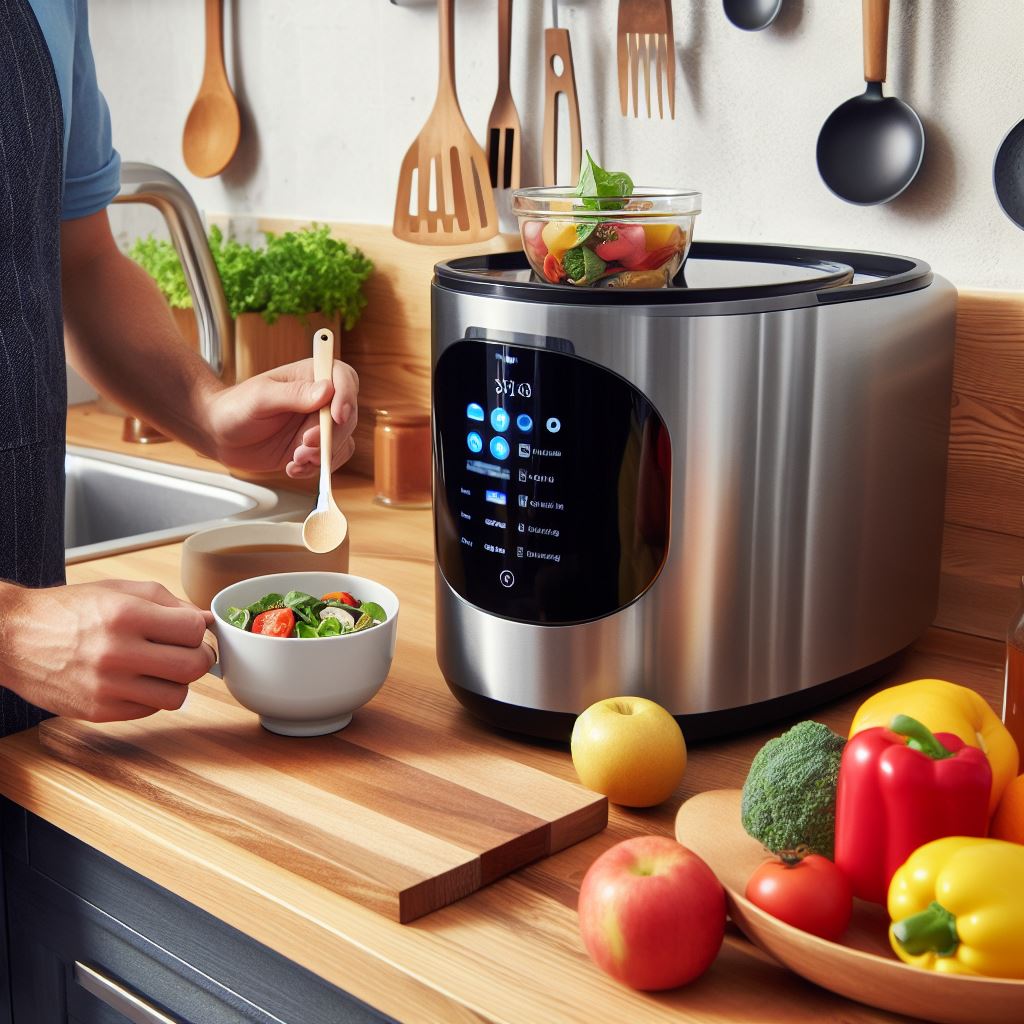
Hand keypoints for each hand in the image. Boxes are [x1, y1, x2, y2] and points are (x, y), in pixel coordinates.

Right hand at [0, 580, 213, 721]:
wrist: (12, 637)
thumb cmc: (68, 610)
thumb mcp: (120, 590)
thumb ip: (169, 603)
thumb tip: (206, 620)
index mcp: (125, 615)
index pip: (193, 631)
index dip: (198, 630)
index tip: (190, 631)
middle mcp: (117, 652)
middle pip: (193, 667)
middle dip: (199, 658)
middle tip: (188, 652)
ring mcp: (106, 687)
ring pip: (177, 696)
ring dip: (177, 682)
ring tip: (161, 669)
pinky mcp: (98, 712)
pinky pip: (149, 711)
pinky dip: (151, 697)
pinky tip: (137, 681)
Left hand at [205, 358, 358, 478]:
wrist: (219, 435)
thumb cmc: (235, 407)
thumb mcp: (261, 397)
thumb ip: (294, 394)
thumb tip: (326, 390)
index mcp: (310, 376)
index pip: (343, 378)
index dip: (346, 396)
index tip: (337, 416)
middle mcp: (319, 400)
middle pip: (347, 415)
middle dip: (329, 435)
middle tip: (303, 445)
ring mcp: (318, 425)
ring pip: (342, 441)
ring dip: (323, 455)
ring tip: (295, 459)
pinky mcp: (313, 447)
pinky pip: (330, 460)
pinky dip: (315, 468)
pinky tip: (293, 467)